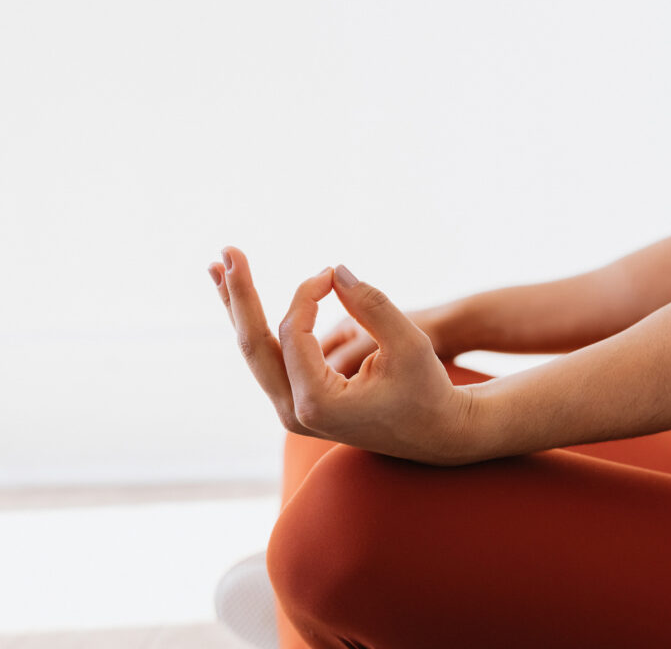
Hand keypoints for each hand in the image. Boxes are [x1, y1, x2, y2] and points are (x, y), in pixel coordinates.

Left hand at [208, 246, 477, 465]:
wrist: (436, 434)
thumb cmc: (427, 390)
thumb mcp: (409, 344)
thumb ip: (371, 305)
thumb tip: (334, 270)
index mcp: (318, 403)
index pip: (293, 334)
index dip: (306, 295)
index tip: (329, 274)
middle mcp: (294, 412)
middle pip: (254, 346)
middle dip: (239, 295)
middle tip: (227, 253)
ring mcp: (291, 411)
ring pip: (255, 352)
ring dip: (237, 308)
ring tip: (217, 268)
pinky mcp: (297, 402)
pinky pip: (268, 358)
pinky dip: (254, 324)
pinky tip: (237, 297)